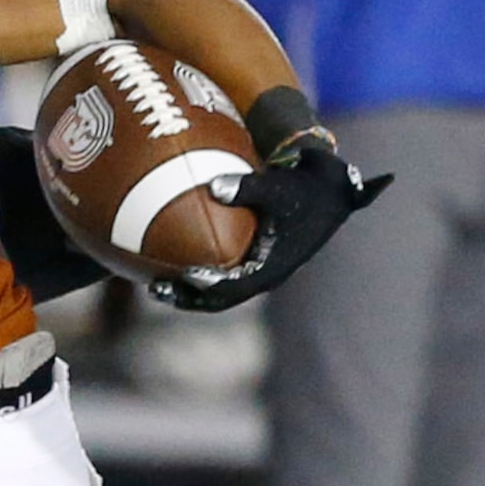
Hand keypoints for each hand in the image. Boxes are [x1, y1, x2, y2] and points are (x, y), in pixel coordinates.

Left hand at [152, 145, 391, 312]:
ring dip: (187, 293)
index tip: (186, 275)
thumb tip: (213, 186)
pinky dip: (195, 277)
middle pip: (220, 299)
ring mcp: (259, 273)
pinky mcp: (253, 264)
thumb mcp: (278, 186)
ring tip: (153, 286)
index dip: (211, 285)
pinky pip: (220, 278)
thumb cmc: (304, 186)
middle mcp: (265, 276)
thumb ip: (246, 188)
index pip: (238, 286)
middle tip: (154, 289)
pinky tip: (167, 266)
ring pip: (218, 294)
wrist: (331, 188)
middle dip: (187, 298)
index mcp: (274, 267)